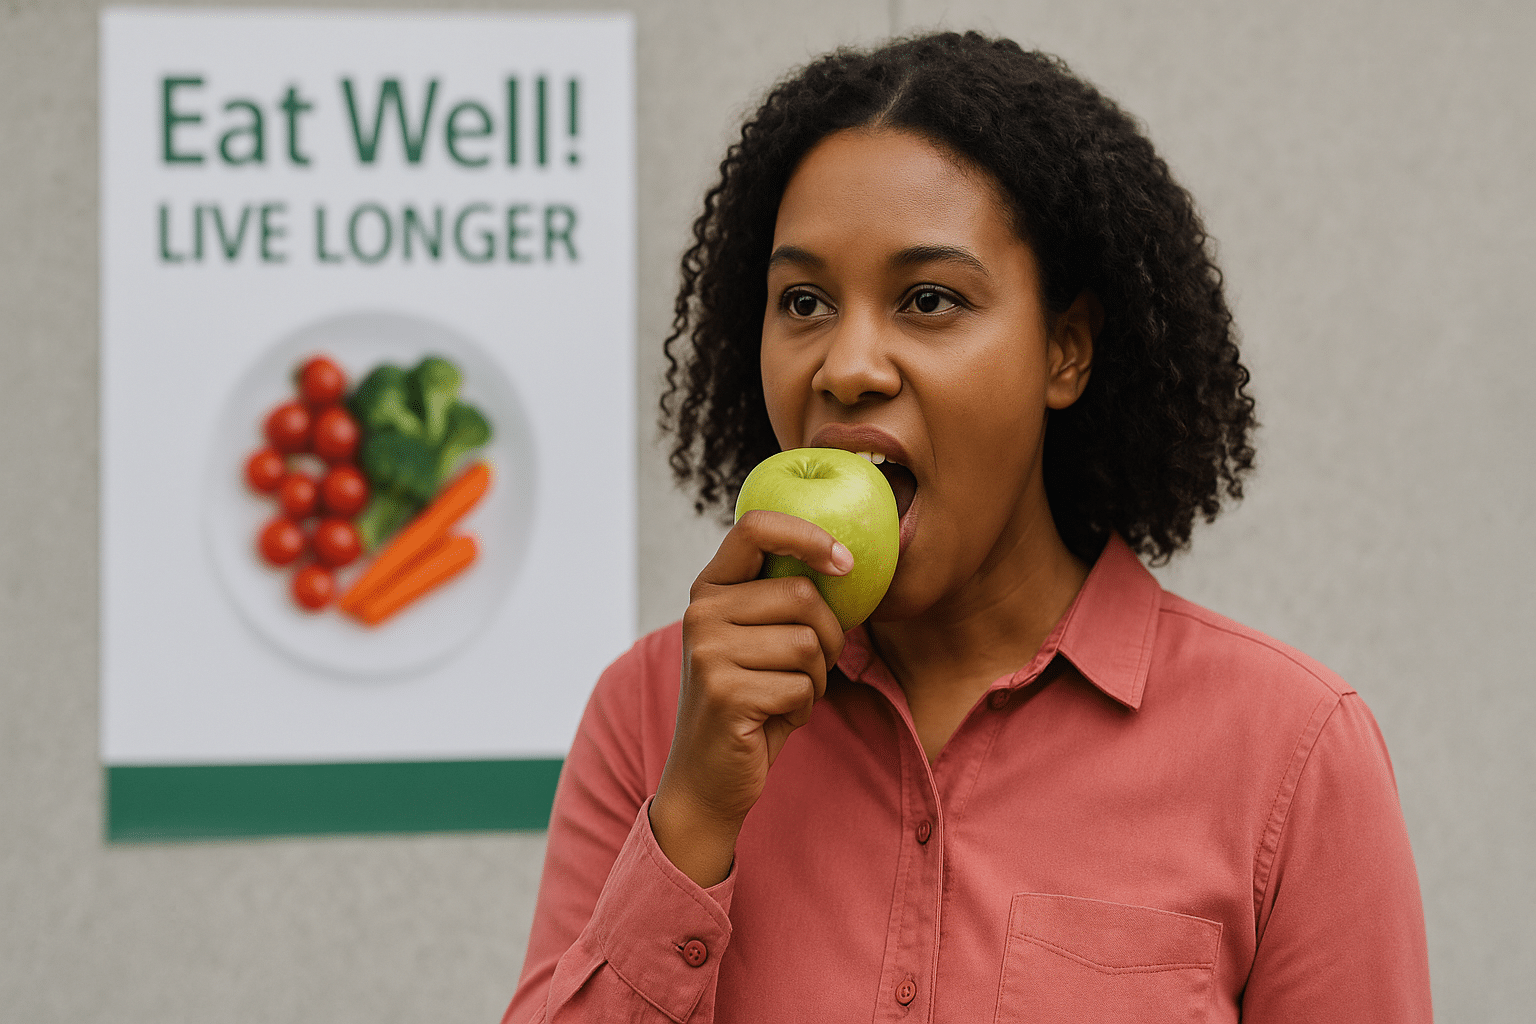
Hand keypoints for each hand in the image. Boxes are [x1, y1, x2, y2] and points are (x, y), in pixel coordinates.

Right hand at [650, 509, 850, 886]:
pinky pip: (802, 686)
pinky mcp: (725, 692)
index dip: (807, 535)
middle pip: (802, 595)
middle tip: (813, 669)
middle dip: (829, 637)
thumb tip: (847, 562)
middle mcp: (701, 613)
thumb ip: (781, 599)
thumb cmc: (748, 703)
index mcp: (709, 589)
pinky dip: (803, 708)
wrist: (706, 779)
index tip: (845, 563)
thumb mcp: (756, 640)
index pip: (754, 527)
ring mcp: (708, 652)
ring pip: (809, 644)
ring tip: (785, 696)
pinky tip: (773, 720)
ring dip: (816, 679)